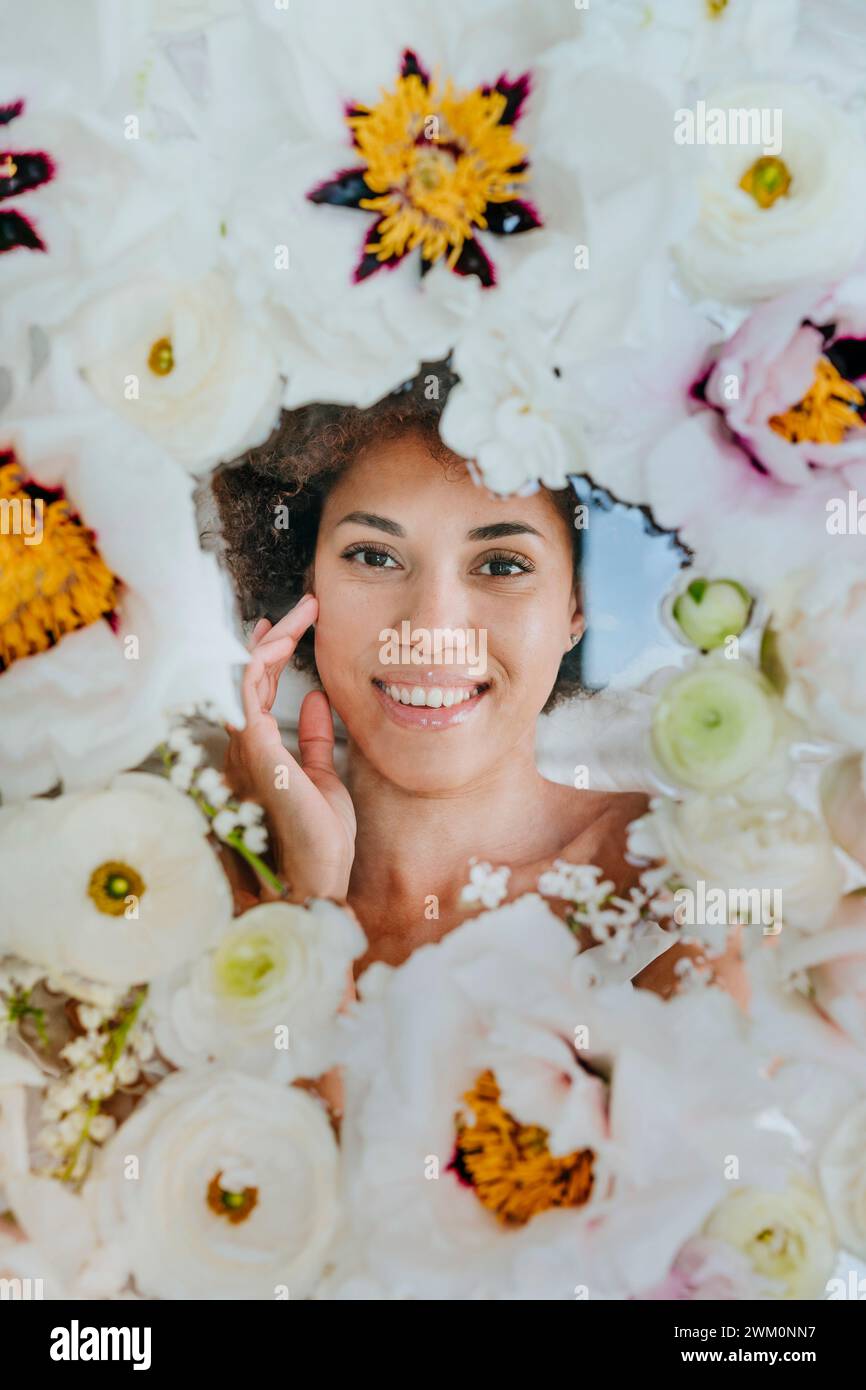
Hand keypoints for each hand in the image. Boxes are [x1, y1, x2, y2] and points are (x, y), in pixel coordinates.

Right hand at [224, 595, 355, 902]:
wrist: (317, 880)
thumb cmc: (318, 840)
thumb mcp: (324, 777)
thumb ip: (316, 740)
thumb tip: (321, 700)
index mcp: (262, 752)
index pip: (260, 692)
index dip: (272, 656)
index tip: (292, 627)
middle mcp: (246, 747)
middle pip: (251, 678)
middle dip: (274, 637)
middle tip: (303, 606)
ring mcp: (246, 749)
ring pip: (246, 678)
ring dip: (272, 641)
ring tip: (301, 613)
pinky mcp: (255, 751)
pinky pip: (249, 694)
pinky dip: (261, 663)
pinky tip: (281, 643)